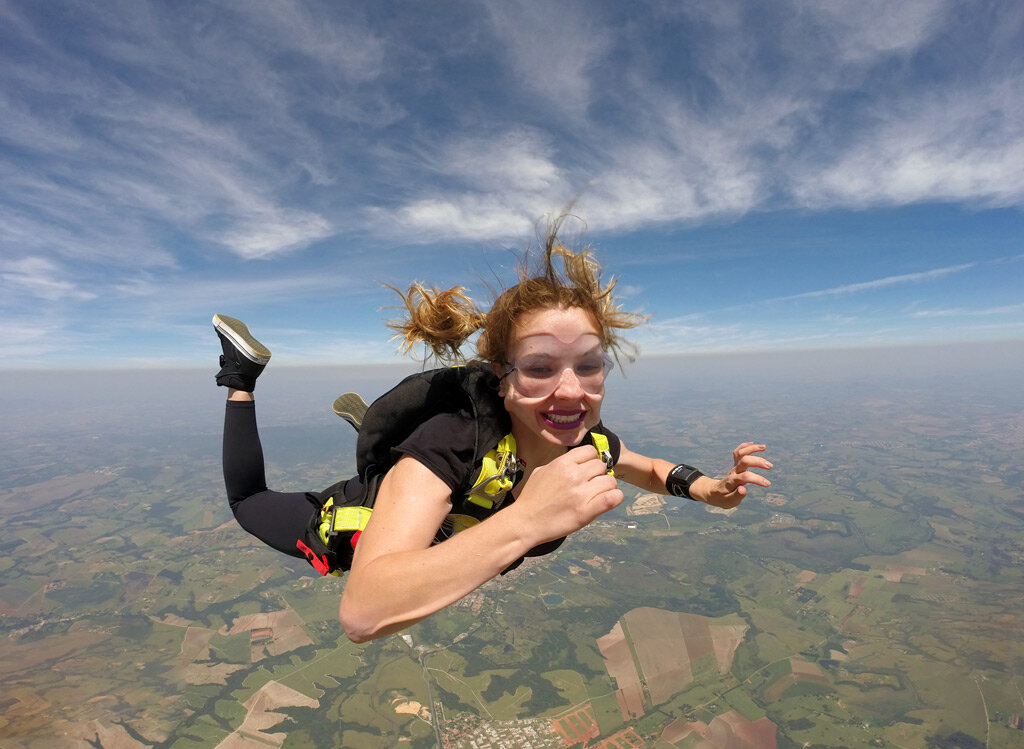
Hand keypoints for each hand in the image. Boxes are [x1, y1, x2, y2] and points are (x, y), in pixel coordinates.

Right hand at [509, 445, 623, 542]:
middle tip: (592, 484)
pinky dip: (614, 498)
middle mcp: (574, 475)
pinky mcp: (586, 511)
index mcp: (562, 463)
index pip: (590, 451)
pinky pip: (613, 498)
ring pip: (610, 481)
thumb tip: (576, 461)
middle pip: (601, 466)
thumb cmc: (531, 498)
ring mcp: (581, 493)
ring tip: (598, 494)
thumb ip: (561, 464)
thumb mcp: (541, 471)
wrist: (525, 522)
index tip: (588, 469)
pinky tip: (607, 501)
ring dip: (607, 487)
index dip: (592, 459)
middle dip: (599, 474)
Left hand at [703, 442, 771, 508]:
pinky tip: (753, 443)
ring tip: (764, 447)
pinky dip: (745, 446)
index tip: (767, 484)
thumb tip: (743, 489)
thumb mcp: (729, 501)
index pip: (745, 477)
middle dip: (757, 461)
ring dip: (752, 448)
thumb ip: (737, 495)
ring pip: (741, 453)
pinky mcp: (735, 465)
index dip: (757, 479)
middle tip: (770, 466)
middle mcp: (733, 472)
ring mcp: (734, 467)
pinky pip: (738, 452)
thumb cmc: (723, 498)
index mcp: (732, 482)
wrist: (714, 492)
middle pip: (744, 461)